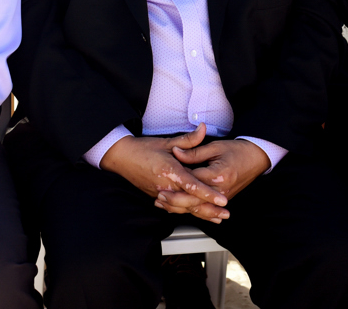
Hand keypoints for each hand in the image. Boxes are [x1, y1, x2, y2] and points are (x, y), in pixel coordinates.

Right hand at [101, 125, 229, 222]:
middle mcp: (166, 186)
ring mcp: (160, 194)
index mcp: (170, 171)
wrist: (121, 157)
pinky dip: (186, 212)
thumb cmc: (143, 148)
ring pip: (183, 208)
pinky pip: (173, 208)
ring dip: (200, 214)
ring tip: (216, 218)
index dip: (209, 194)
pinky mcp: (156, 197)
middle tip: (226, 214)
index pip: (193, 186)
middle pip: (191, 202)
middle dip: (210, 210)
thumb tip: (204, 128)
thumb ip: (188, 139)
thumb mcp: (167, 141)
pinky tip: (196, 214)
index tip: (222, 200)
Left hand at [159, 140, 270, 217]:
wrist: (257, 159)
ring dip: (179, 207)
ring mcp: (223, 197)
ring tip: (163, 204)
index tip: (162, 179)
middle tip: (159, 196)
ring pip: (197, 208)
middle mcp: (220, 190)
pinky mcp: (223, 200)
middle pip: (193, 200)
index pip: (193, 181)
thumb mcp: (215, 147)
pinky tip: (177, 209)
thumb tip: (176, 152)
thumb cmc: (237, 150)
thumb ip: (194, 151)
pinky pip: (204, 208)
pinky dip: (190, 209)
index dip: (177, 180)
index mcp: (218, 175)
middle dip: (175, 200)